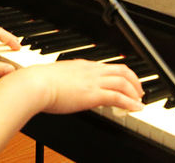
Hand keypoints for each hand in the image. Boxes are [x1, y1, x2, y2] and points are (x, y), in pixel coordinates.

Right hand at [20, 60, 143, 113]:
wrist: (35, 84)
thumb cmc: (38, 83)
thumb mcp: (56, 78)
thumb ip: (65, 82)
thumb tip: (65, 89)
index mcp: (82, 66)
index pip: (108, 67)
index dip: (120, 75)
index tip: (124, 82)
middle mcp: (91, 70)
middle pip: (121, 70)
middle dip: (134, 80)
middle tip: (139, 91)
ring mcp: (93, 81)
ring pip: (124, 82)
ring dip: (135, 92)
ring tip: (139, 101)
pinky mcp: (93, 94)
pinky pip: (118, 96)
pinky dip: (130, 102)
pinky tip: (136, 108)